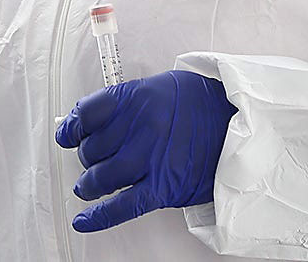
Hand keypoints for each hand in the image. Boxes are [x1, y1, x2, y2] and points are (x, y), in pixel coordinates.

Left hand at [54, 69, 235, 232]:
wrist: (239, 124)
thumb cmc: (201, 103)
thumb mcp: (159, 86)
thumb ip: (125, 103)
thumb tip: (92, 122)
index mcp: (135, 98)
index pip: (86, 113)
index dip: (73, 126)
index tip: (68, 133)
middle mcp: (138, 128)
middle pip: (92, 148)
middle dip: (88, 156)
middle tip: (93, 158)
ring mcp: (149, 160)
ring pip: (101, 177)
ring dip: (89, 184)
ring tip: (88, 186)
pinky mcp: (162, 188)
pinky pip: (123, 206)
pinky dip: (99, 217)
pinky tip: (83, 221)